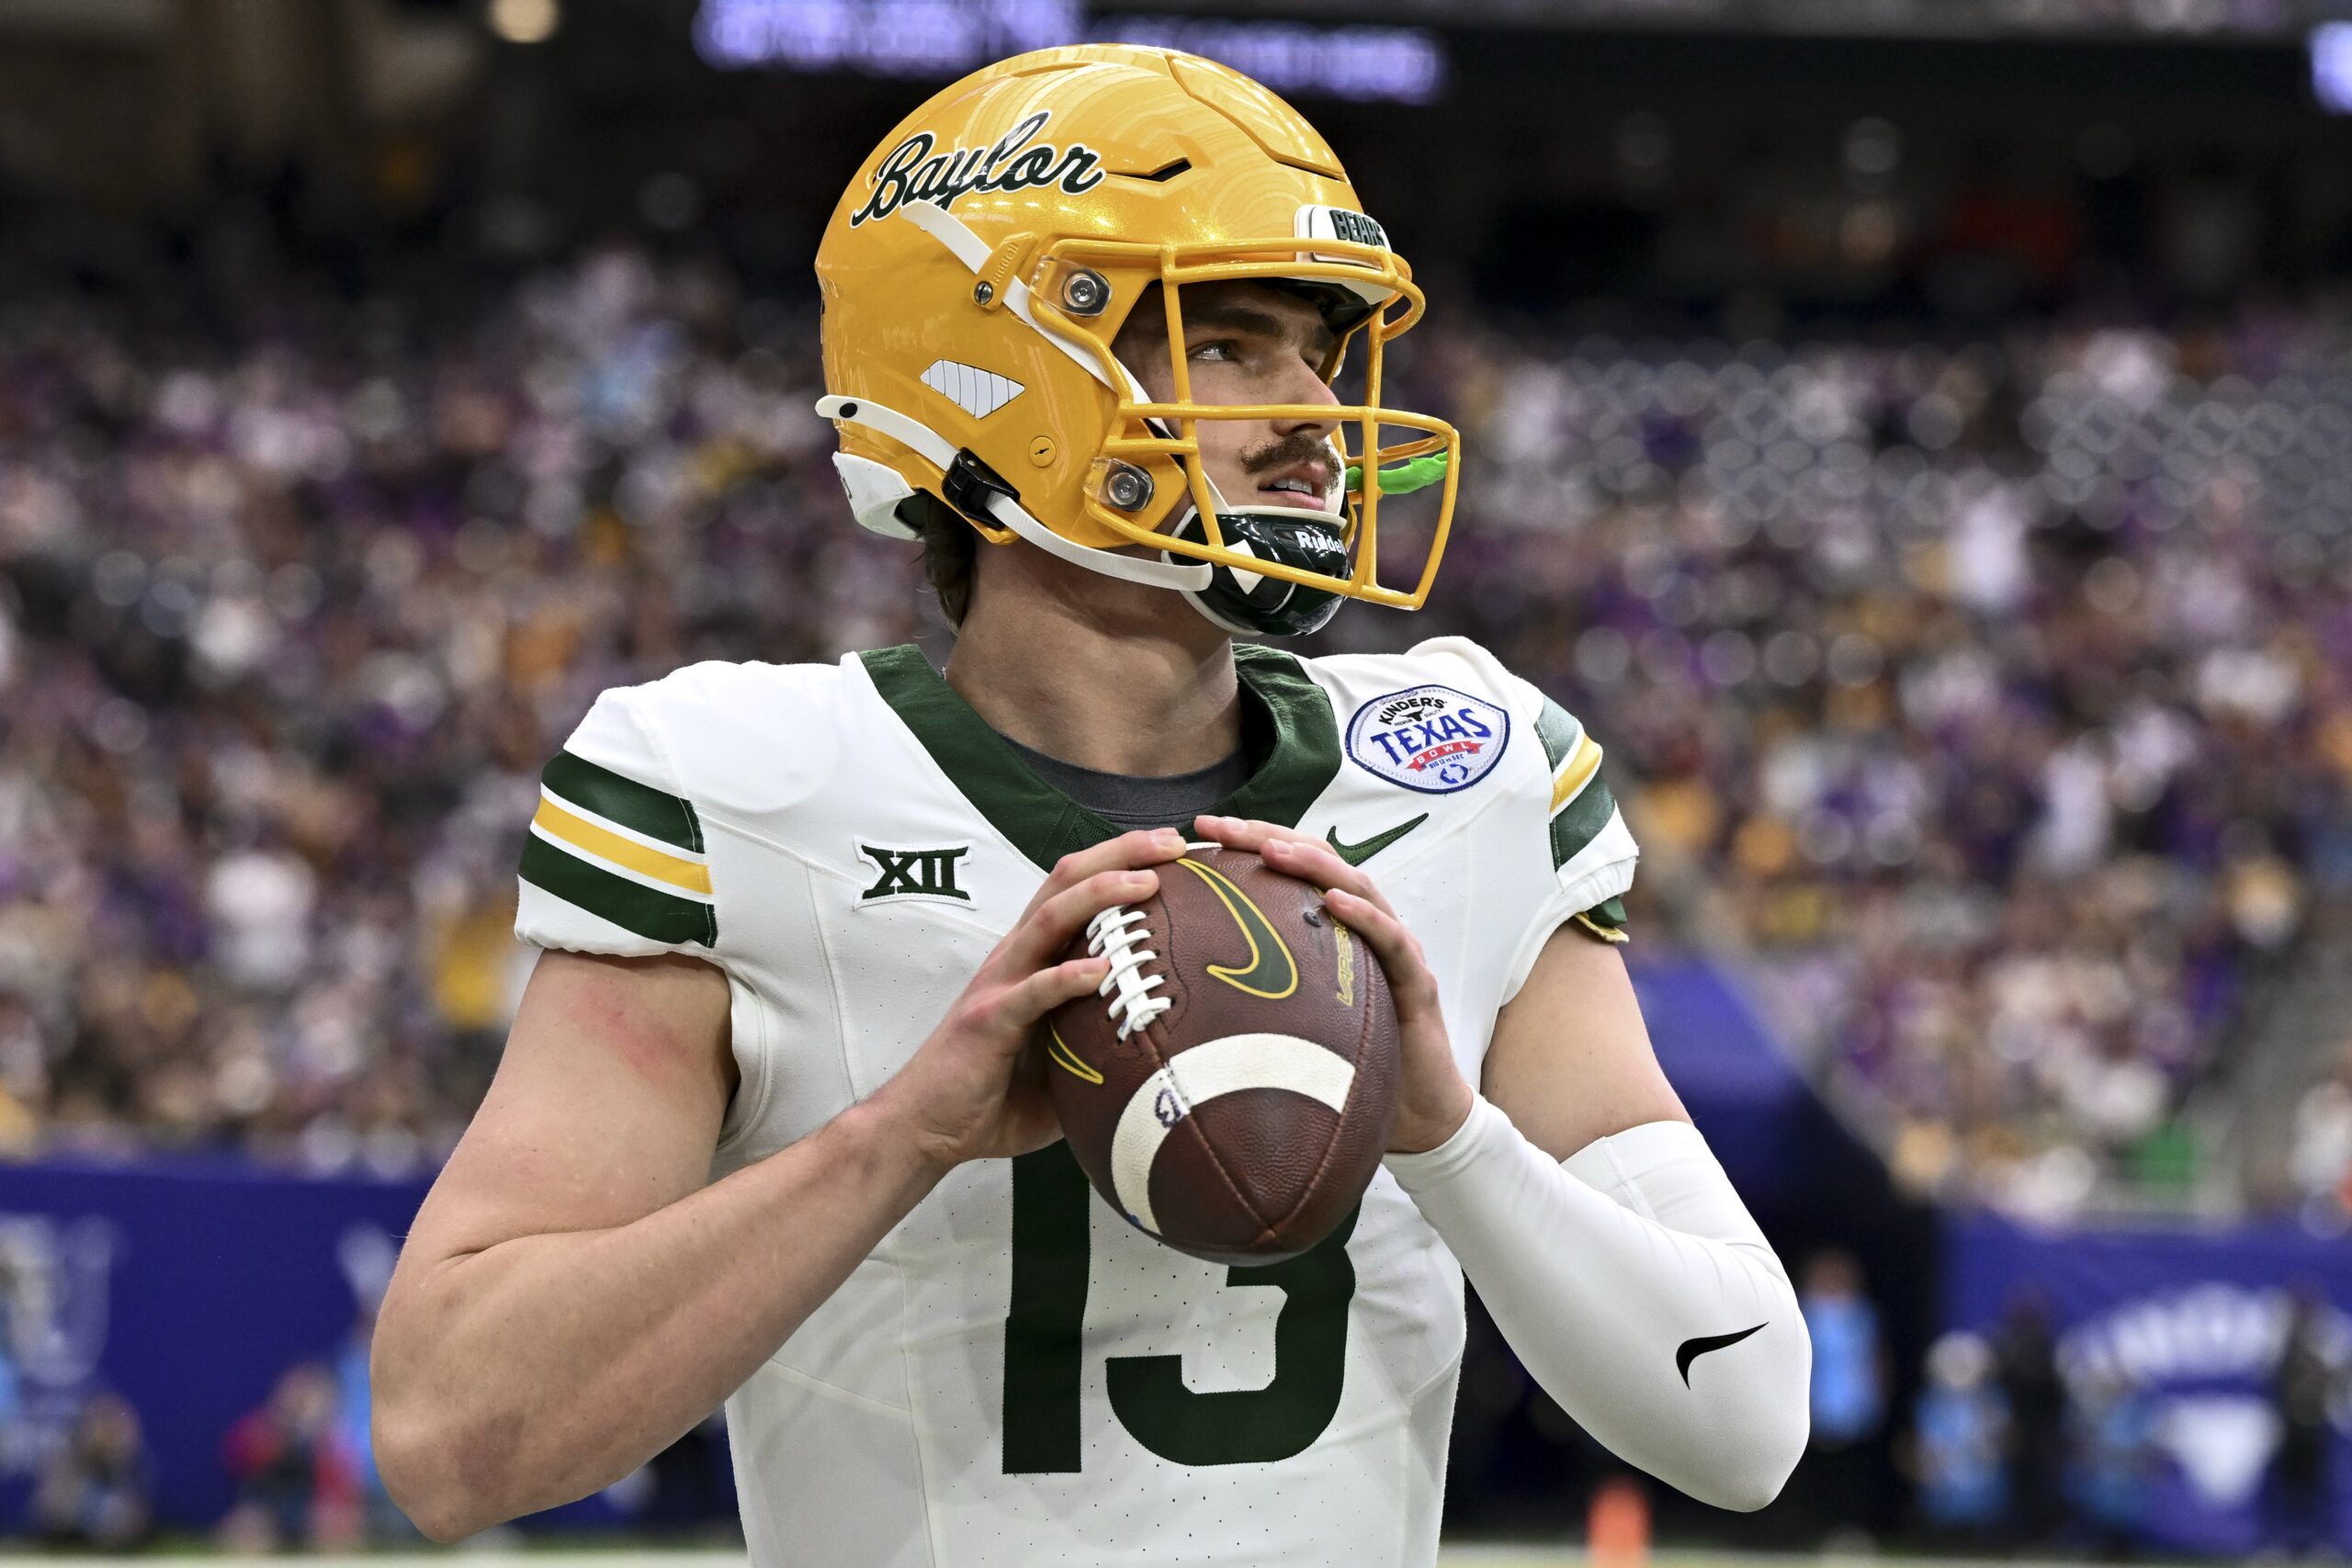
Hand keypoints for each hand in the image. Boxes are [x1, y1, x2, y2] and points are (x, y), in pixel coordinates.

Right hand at [870, 828, 1191, 1170]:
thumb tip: (1171, 1049)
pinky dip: (1067, 977)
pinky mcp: (989, 1020)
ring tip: (1147, 884)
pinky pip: (1033, 992)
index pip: (1079, 890)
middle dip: (1122, 854)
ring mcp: (1001, 983)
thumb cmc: (995, 1093)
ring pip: (1050, 919)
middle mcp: (1017, 956)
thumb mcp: (1064, 1057)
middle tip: (1173, 842)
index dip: (1124, 861)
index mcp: (1034, 957)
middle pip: (1067, 882)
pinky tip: (1102, 970)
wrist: (927, 1127)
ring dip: (1101, 895)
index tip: (1175, 849)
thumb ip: (1103, 1038)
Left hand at [1192, 814, 1474, 1153]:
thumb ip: (1252, 997)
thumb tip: (1177, 994)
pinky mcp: (1417, 983)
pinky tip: (1334, 902)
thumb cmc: (1350, 1065)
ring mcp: (1395, 951)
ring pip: (1357, 887)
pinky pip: (1391, 941)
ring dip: (1313, 864)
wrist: (1416, 1114)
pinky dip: (1364, 916)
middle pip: (1319, 862)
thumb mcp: (1292, 1020)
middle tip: (1217, 827)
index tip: (1197, 832)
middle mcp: (1366, 927)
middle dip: (1267, 837)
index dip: (1247, 843)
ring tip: (1272, 849)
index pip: (1291, 869)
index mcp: (1334, 929)